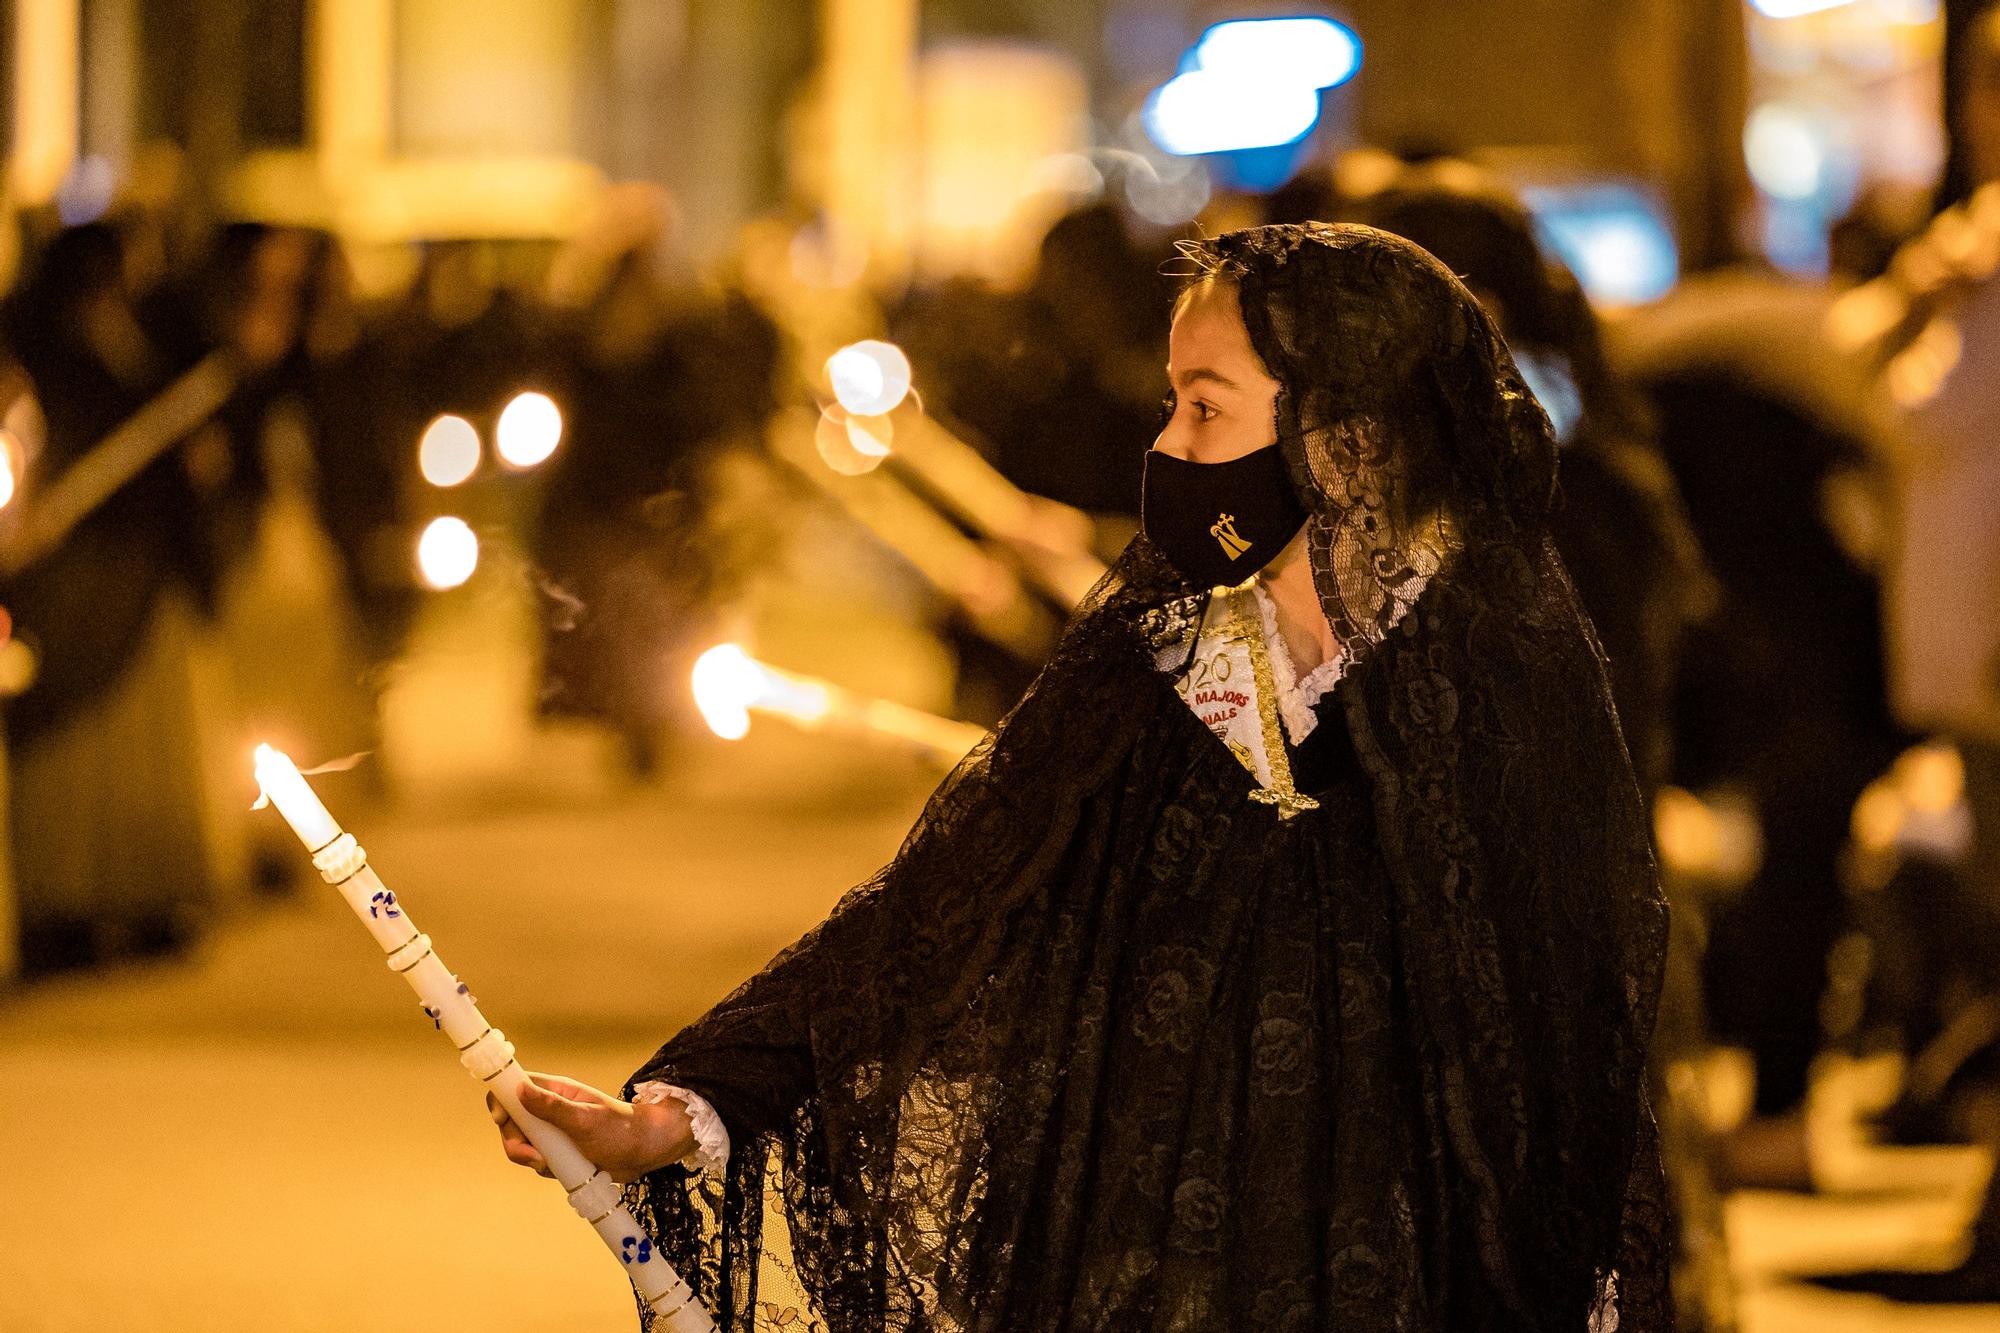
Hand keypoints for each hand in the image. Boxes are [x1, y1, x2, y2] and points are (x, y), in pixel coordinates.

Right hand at [487, 1072, 694, 1184]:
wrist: (645, 1152)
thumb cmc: (621, 1130)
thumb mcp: (585, 1119)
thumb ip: (551, 1107)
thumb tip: (520, 1089)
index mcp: (555, 1092)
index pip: (515, 1088)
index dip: (501, 1101)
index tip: (501, 1120)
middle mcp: (550, 1110)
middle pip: (513, 1123)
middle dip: (517, 1143)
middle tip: (535, 1156)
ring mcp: (554, 1132)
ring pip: (523, 1146)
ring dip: (533, 1159)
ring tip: (556, 1163)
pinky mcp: (559, 1152)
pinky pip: (538, 1162)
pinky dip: (546, 1169)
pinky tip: (566, 1169)